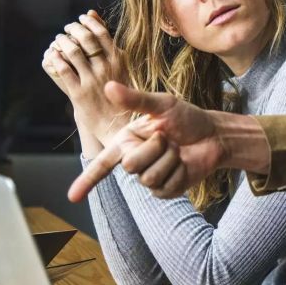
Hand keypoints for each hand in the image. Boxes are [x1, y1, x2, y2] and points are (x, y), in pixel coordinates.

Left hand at [41, 10, 128, 146]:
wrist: (117, 125)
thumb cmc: (121, 94)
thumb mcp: (122, 68)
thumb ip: (109, 44)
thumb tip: (94, 16)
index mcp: (119, 61)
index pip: (102, 33)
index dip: (89, 22)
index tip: (81, 18)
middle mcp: (106, 69)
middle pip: (86, 39)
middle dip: (74, 29)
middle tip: (68, 28)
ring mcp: (92, 81)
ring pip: (73, 52)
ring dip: (62, 42)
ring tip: (59, 39)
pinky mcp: (79, 94)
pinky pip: (63, 70)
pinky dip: (55, 59)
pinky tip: (52, 55)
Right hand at [67, 81, 226, 201]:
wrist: (213, 135)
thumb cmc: (187, 118)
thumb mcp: (162, 104)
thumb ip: (135, 99)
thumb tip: (108, 86)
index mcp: (127, 141)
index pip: (102, 163)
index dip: (86, 180)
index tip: (72, 197)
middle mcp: (135, 160)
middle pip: (130, 165)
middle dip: (154, 148)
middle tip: (167, 138)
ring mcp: (150, 178)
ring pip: (149, 177)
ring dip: (169, 159)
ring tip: (177, 149)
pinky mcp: (166, 190)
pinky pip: (166, 187)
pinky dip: (179, 172)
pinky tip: (184, 164)